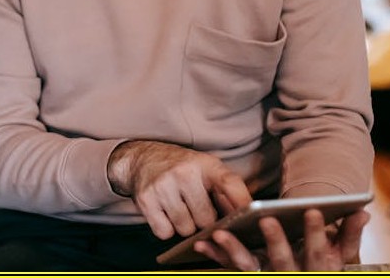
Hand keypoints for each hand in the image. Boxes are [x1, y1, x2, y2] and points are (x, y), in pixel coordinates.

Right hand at [107, 141, 250, 238]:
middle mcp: (184, 173)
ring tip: (178, 207)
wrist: (140, 158)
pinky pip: (164, 232)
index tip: (249, 215)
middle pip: (206, 220)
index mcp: (204, 164)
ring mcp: (163, 186)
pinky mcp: (146, 199)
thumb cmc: (179, 167)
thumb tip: (245, 215)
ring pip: (185, 229)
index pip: (230, 184)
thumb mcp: (205, 167)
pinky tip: (163, 212)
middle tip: (194, 206)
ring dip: (183, 225)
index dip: (242, 202)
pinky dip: (165, 228)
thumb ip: (225, 188)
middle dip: (202, 220)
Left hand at [193, 208, 369, 270]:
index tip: (312, 210)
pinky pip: (231, 270)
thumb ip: (350, 236)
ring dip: (234, 252)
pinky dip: (216, 257)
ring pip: (251, 270)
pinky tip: (201, 243)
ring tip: (219, 233)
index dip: (317, 234)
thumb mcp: (344, 259)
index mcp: (319, 273)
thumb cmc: (327, 270)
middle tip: (266, 219)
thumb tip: (363, 212)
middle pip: (282, 264)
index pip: (319, 255)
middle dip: (275, 242)